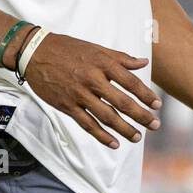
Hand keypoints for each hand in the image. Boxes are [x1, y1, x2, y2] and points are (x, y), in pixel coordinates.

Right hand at [21, 32, 161, 148]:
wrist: (35, 53)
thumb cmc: (68, 49)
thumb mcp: (96, 48)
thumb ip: (121, 58)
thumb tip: (143, 63)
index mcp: (102, 63)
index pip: (130, 81)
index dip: (146, 95)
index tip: (157, 105)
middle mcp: (92, 79)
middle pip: (122, 102)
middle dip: (141, 115)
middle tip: (155, 125)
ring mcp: (79, 94)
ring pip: (106, 116)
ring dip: (124, 129)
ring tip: (137, 137)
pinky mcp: (67, 106)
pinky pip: (87, 124)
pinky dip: (101, 135)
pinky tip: (114, 143)